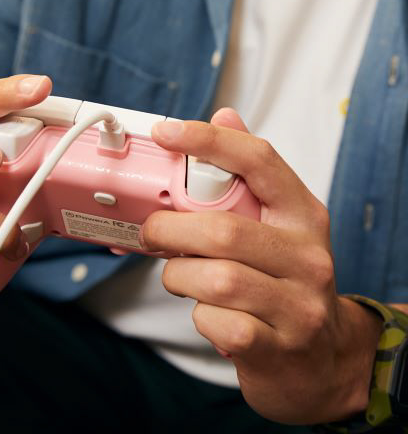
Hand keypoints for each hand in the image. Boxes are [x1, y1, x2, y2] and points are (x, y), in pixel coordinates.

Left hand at [141, 108, 382, 423]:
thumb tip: (224, 115)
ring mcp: (298, 305)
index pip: (259, 162)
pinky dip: (199, 316)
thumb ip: (249, 175)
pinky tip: (210, 313)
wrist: (322, 359)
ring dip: (179, 276)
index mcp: (303, 216)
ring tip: (181, 275)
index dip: (210, 141)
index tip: (167, 132)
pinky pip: (217, 323)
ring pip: (215, 278)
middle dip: (170, 230)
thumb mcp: (278, 226)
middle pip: (223, 229)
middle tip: (151, 231)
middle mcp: (308, 257)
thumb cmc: (286, 282)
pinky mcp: (278, 347)